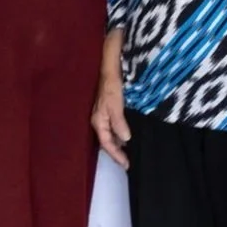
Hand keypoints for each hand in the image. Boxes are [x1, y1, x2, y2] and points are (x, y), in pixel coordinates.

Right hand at [91, 50, 131, 169]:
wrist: (107, 61)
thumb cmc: (110, 80)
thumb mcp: (114, 100)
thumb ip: (118, 120)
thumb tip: (126, 140)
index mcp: (98, 119)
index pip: (107, 143)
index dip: (116, 155)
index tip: (127, 165)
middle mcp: (98, 118)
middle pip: (106, 140)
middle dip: (116, 152)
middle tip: (128, 162)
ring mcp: (102, 112)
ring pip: (109, 133)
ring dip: (117, 143)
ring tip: (127, 152)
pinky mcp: (107, 106)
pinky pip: (112, 125)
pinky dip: (118, 133)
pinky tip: (125, 133)